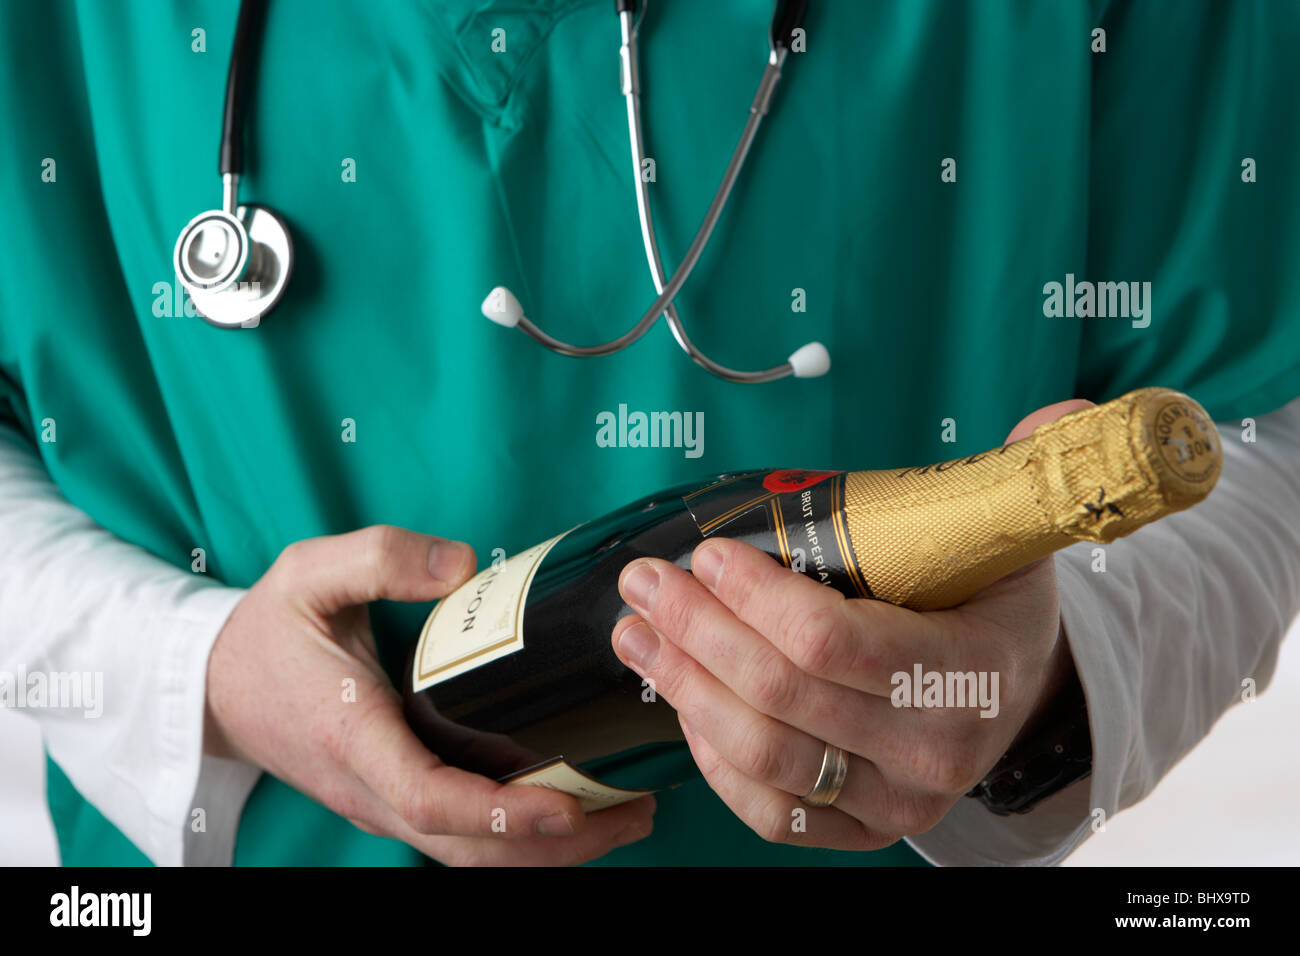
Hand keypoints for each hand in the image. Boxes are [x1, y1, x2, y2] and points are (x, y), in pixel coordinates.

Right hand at [206, 525, 654, 865]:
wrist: (216, 686)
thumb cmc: (266, 630)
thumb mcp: (309, 571)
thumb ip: (382, 557)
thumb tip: (463, 566)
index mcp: (355, 736)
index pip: (431, 799)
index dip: (503, 813)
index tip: (570, 805)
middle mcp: (372, 789)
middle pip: (469, 850)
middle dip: (558, 846)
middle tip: (636, 813)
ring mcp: (384, 804)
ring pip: (470, 855)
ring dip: (549, 851)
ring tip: (626, 816)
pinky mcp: (395, 800)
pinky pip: (461, 837)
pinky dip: (521, 838)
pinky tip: (574, 806)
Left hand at [610, 401, 1090, 849]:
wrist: (1016, 695)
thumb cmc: (992, 605)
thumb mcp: (1014, 534)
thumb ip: (1027, 470)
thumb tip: (1069, 407)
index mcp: (970, 672)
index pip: (837, 645)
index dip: (757, 599)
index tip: (709, 554)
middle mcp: (931, 753)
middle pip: (783, 698)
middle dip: (696, 633)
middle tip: (646, 583)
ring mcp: (893, 803)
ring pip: (762, 755)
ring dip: (684, 688)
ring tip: (635, 633)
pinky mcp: (857, 829)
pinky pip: (767, 808)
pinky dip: (710, 756)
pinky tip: (683, 698)